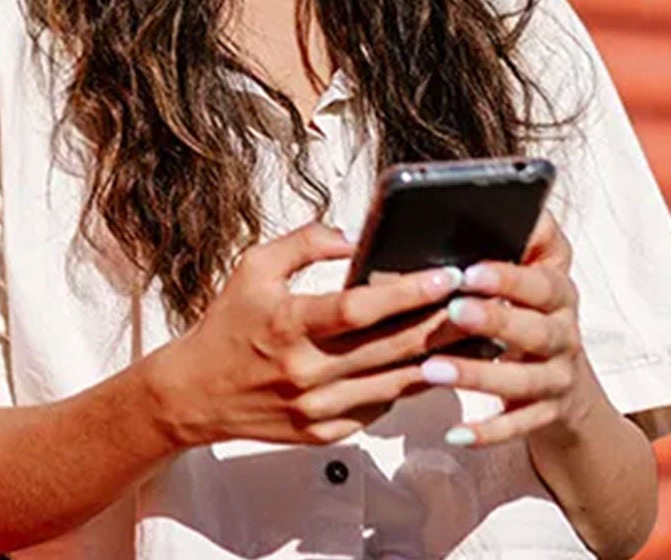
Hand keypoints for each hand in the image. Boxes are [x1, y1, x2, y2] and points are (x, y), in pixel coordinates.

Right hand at [147, 222, 463, 447]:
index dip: (406, 292)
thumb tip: (353, 238)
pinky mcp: (323, 434)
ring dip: (436, 360)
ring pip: (393, 386)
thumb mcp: (254, 267)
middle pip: (388, 349)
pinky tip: (428, 366)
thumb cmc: (227, 324)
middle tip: (476, 301)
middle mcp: (305, 371)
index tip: (444, 276)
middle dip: (438, 324)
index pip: (358, 309)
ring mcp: (316, 409)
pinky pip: (379, 411)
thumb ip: (304, 243)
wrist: (194, 392)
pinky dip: (405, 388)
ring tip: (469, 334)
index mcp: (288, 324)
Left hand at [420, 208, 589, 447]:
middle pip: (536, 328)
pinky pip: (520, 425)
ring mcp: (558, 378)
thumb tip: (471, 202)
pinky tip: (456, 433)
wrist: (574, 393)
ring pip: (523, 378)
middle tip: (454, 309)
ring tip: (433, 368)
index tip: (471, 269)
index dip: (509, 276)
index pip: (541, 280)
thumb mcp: (531, 277)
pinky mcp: (548, 416)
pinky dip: (489, 430)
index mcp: (557, 293)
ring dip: (478, 374)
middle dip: (496, 318)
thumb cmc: (532, 316)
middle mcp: (564, 334)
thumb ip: (512, 242)